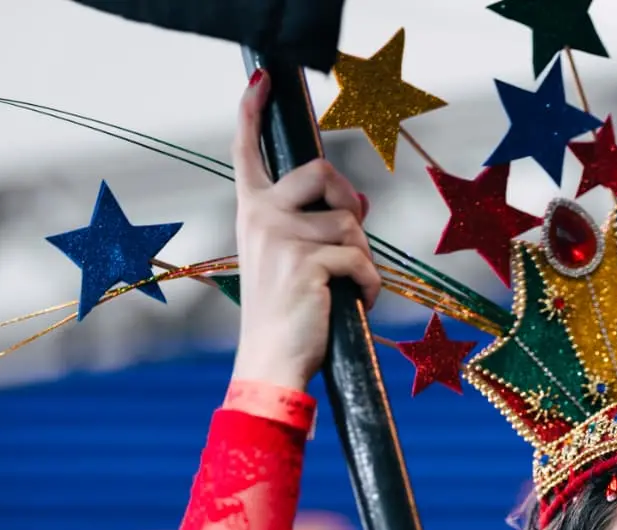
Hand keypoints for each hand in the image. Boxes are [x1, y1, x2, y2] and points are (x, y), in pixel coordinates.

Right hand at [229, 70, 381, 390]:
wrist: (272, 361)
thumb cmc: (288, 312)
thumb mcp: (295, 260)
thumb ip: (319, 225)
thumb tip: (362, 203)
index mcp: (252, 212)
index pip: (247, 152)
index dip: (251, 113)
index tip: (260, 82)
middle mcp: (260, 216)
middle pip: (322, 171)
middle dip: (349, 202)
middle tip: (351, 237)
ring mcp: (282, 237)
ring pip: (351, 224)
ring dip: (362, 258)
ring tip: (345, 288)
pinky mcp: (308, 262)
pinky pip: (361, 260)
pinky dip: (369, 286)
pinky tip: (356, 304)